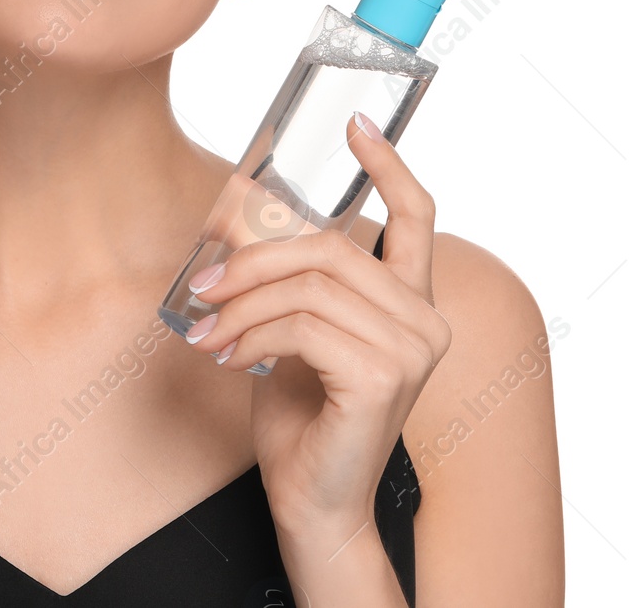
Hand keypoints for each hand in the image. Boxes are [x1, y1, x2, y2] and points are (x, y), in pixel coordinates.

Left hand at [182, 111, 450, 542]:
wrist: (312, 504)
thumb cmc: (303, 418)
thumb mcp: (292, 331)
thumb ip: (287, 280)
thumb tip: (234, 213)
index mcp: (410, 302)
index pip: (416, 217)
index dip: (388, 165)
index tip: (357, 124)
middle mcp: (425, 320)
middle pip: (332, 247)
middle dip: (256, 259)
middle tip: (202, 283)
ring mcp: (412, 348)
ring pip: (309, 285)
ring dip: (241, 304)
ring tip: (204, 329)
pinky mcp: (382, 375)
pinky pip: (300, 325)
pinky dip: (251, 334)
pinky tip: (225, 355)